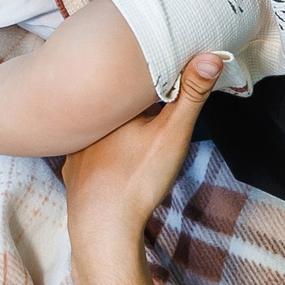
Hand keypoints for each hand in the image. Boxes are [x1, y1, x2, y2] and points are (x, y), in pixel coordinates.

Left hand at [61, 53, 224, 252]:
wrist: (104, 227)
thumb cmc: (138, 177)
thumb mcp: (172, 132)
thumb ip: (191, 95)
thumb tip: (211, 56)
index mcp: (110, 106)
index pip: (130, 84)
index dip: (147, 79)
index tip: (163, 79)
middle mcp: (87, 123)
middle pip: (113, 105)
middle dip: (129, 103)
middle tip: (151, 105)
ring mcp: (75, 149)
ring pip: (98, 129)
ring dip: (113, 128)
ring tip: (130, 130)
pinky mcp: (73, 172)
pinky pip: (87, 153)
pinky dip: (100, 153)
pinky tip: (111, 159)